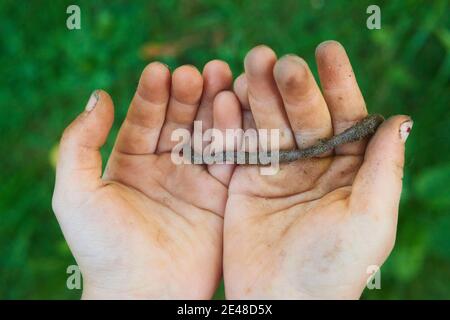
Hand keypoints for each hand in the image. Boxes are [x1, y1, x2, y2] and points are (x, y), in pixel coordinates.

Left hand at [52, 61, 232, 298]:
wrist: (143, 295)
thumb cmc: (102, 247)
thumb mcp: (75, 192)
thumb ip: (80, 142)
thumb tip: (98, 96)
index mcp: (131, 164)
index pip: (144, 119)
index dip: (152, 95)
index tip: (160, 71)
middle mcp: (166, 169)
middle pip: (180, 121)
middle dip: (188, 94)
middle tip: (197, 70)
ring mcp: (195, 182)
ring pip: (207, 134)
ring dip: (213, 105)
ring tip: (219, 76)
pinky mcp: (221, 197)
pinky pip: (229, 159)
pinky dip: (232, 134)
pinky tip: (232, 108)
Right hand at [221, 41, 411, 298]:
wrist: (283, 301)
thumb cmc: (334, 267)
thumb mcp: (370, 219)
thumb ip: (383, 169)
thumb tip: (400, 119)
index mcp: (348, 169)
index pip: (346, 116)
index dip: (338, 83)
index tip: (326, 51)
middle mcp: (314, 164)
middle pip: (305, 115)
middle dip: (294, 86)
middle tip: (280, 60)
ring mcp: (278, 170)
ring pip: (270, 123)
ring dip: (261, 93)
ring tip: (251, 63)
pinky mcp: (246, 180)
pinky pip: (241, 145)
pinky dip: (234, 121)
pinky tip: (229, 95)